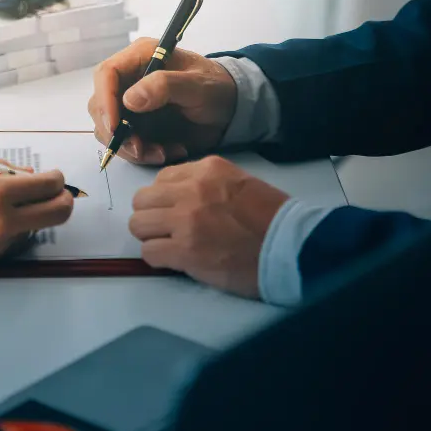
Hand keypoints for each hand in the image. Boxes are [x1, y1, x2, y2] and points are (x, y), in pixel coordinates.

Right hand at [88, 37, 237, 165]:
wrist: (229, 109)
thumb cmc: (216, 88)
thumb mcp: (198, 85)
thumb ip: (166, 86)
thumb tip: (129, 100)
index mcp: (140, 57)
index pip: (106, 74)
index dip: (105, 101)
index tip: (115, 128)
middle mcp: (129, 79)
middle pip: (99, 106)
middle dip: (116, 132)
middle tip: (141, 149)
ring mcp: (129, 104)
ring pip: (109, 130)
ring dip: (131, 148)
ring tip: (162, 153)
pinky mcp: (135, 125)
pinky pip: (125, 144)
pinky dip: (142, 154)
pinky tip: (168, 152)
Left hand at [128, 156, 288, 298]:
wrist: (292, 248)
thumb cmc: (273, 219)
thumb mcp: (241, 183)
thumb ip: (207, 185)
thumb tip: (177, 197)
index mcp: (208, 169)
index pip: (162, 178)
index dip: (164, 199)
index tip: (175, 212)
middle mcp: (192, 190)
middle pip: (142, 200)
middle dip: (151, 217)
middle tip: (167, 231)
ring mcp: (186, 220)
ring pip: (138, 225)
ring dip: (151, 237)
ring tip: (170, 246)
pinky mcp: (185, 251)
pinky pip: (148, 252)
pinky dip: (157, 259)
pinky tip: (174, 261)